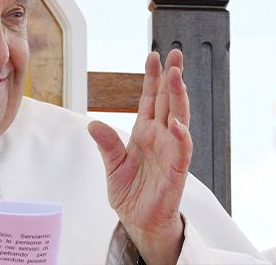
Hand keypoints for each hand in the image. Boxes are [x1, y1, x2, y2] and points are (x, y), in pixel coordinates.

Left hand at [87, 49, 191, 264]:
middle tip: (174, 54)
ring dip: (179, 97)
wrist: (139, 222)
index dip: (152, 78)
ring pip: (179, 118)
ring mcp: (170, 151)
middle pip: (168, 101)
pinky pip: (182, 149)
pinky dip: (181, 135)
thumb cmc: (131, 193)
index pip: (151, 99)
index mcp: (144, 132)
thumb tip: (93, 124)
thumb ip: (106, 145)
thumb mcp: (112, 165)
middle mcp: (160, 137)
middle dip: (172, 77)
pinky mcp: (177, 170)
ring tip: (176, 75)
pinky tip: (176, 122)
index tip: (154, 56)